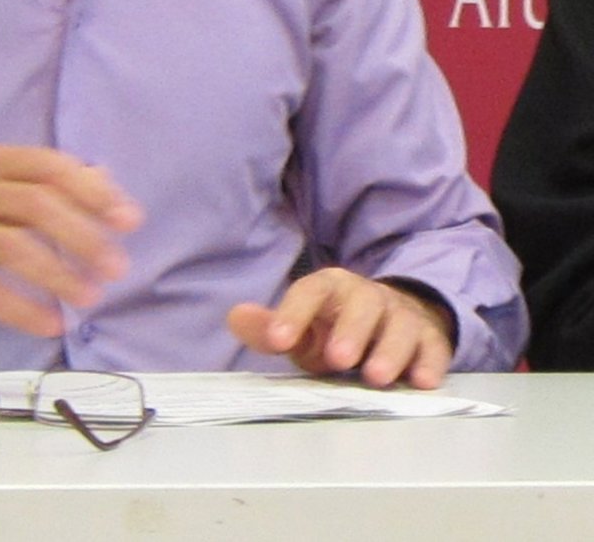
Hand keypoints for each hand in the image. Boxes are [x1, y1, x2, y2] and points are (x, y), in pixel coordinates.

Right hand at [0, 144, 143, 336]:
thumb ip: (38, 186)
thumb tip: (107, 185)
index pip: (47, 165)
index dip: (93, 191)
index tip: (129, 220)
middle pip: (36, 204)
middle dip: (85, 236)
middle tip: (117, 267)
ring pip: (14, 247)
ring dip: (61, 275)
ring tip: (91, 298)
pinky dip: (24, 309)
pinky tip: (51, 323)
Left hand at [227, 267, 454, 388]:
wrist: (391, 320)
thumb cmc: (336, 330)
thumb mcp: (302, 329)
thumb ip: (270, 328)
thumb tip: (235, 318)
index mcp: (331, 288)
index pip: (311, 290)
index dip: (294, 313)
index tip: (277, 340)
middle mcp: (368, 296)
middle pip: (362, 304)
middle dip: (351, 330)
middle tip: (338, 359)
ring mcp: (402, 316)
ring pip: (400, 326)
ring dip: (389, 350)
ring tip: (376, 377)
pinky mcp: (430, 341)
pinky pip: (433, 349)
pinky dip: (430, 364)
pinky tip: (422, 381)